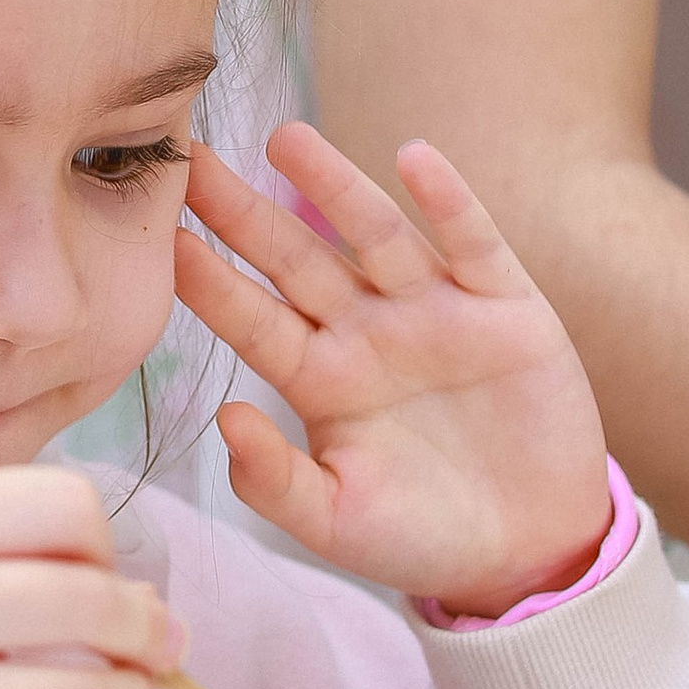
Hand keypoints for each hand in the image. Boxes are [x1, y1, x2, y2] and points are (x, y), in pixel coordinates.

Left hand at [175, 124, 613, 618]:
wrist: (530, 550)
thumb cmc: (421, 538)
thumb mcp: (337, 522)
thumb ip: (274, 481)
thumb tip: (223, 417)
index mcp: (319, 380)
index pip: (250, 319)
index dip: (207, 280)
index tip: (158, 238)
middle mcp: (366, 332)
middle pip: (294, 259)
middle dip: (243, 211)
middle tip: (189, 156)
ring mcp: (433, 312)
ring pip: (374, 233)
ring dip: (334, 184)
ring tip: (284, 138)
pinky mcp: (504, 307)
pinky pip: (471, 242)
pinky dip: (447, 201)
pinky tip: (413, 158)